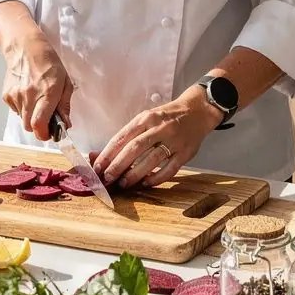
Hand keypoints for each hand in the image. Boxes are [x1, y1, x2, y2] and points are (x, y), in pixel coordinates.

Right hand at [1, 30, 73, 141]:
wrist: (26, 49)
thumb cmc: (48, 63)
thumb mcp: (65, 83)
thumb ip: (64, 106)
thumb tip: (65, 125)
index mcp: (47, 93)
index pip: (39, 125)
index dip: (45, 134)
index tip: (50, 133)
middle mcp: (29, 96)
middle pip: (30, 127)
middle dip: (39, 127)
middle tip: (45, 117)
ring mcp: (16, 96)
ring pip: (22, 119)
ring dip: (30, 116)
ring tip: (36, 99)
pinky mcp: (6, 95)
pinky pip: (15, 110)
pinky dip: (22, 108)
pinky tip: (27, 94)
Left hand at [94, 91, 220, 187]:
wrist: (198, 111)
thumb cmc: (166, 117)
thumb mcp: (146, 119)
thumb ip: (126, 137)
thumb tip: (97, 155)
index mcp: (146, 118)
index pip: (123, 136)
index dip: (108, 153)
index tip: (97, 167)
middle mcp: (160, 127)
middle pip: (135, 147)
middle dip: (118, 164)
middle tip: (107, 178)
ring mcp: (174, 140)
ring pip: (152, 159)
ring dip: (135, 173)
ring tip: (123, 183)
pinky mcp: (186, 152)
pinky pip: (170, 168)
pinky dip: (157, 178)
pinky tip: (146, 183)